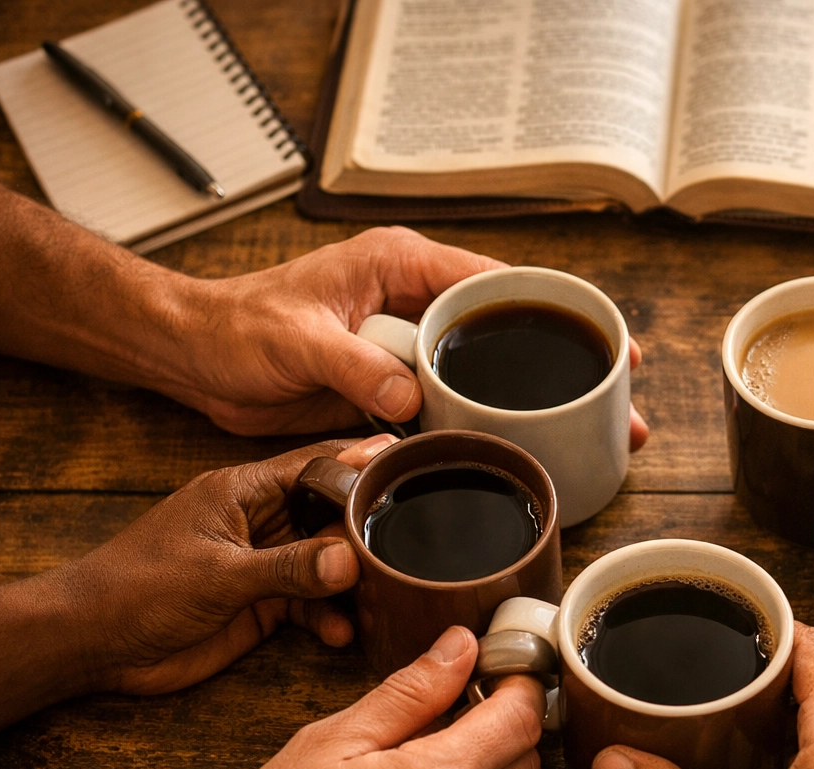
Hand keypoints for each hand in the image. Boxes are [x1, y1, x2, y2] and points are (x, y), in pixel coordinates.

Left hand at [66, 434, 397, 695]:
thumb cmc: (137, 589)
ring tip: (378, 599)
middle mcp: (259, 522)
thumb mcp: (219, 574)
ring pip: (327, 563)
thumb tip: (350, 558)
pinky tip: (342, 633)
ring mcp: (262, 563)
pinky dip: (329, 617)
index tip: (409, 464)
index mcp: (244, 492)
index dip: (361, 463)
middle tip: (408, 548)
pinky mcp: (261, 603)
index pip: (316, 465)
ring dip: (352, 584)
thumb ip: (289, 567)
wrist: (92, 644)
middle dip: (367, 532)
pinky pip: (311, 604)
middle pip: (330, 515)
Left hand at [169, 226, 651, 446]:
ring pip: (484, 378)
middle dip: (565, 373)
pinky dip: (483, 431)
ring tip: (591, 441)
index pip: (498, 283)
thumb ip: (357, 367)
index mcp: (402, 266)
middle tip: (621, 409)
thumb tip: (411, 403)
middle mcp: (414, 302)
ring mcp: (406, 348)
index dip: (559, 313)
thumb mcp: (297, 340)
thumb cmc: (236, 328)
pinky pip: (448, 408)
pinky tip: (519, 457)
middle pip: (508, 337)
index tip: (608, 343)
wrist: (193, 357)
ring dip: (531, 410)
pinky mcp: (391, 388)